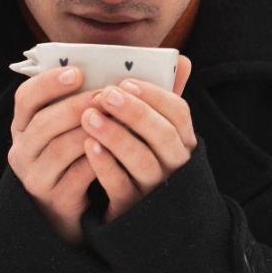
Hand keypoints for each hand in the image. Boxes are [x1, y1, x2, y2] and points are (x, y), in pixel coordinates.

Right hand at [8, 65, 104, 246]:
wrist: (61, 214)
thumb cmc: (71, 161)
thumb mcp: (63, 132)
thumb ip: (79, 103)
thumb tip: (114, 72)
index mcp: (22, 128)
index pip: (25, 98)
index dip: (48, 83)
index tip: (76, 72)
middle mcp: (22, 152)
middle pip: (44, 123)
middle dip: (76, 105)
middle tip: (105, 95)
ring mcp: (36, 178)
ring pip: (60, 149)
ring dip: (90, 131)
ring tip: (116, 119)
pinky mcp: (56, 200)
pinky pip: (78, 176)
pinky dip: (99, 160)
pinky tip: (118, 149)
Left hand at [81, 55, 195, 221]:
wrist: (133, 213)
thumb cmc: (142, 155)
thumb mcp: (155, 129)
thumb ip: (161, 99)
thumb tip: (181, 59)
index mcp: (182, 141)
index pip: (179, 113)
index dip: (154, 95)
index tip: (126, 81)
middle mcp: (174, 165)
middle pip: (163, 136)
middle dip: (134, 112)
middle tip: (106, 94)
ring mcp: (154, 188)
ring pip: (142, 161)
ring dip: (116, 136)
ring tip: (89, 117)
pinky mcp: (132, 207)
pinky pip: (121, 186)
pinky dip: (105, 165)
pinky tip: (89, 146)